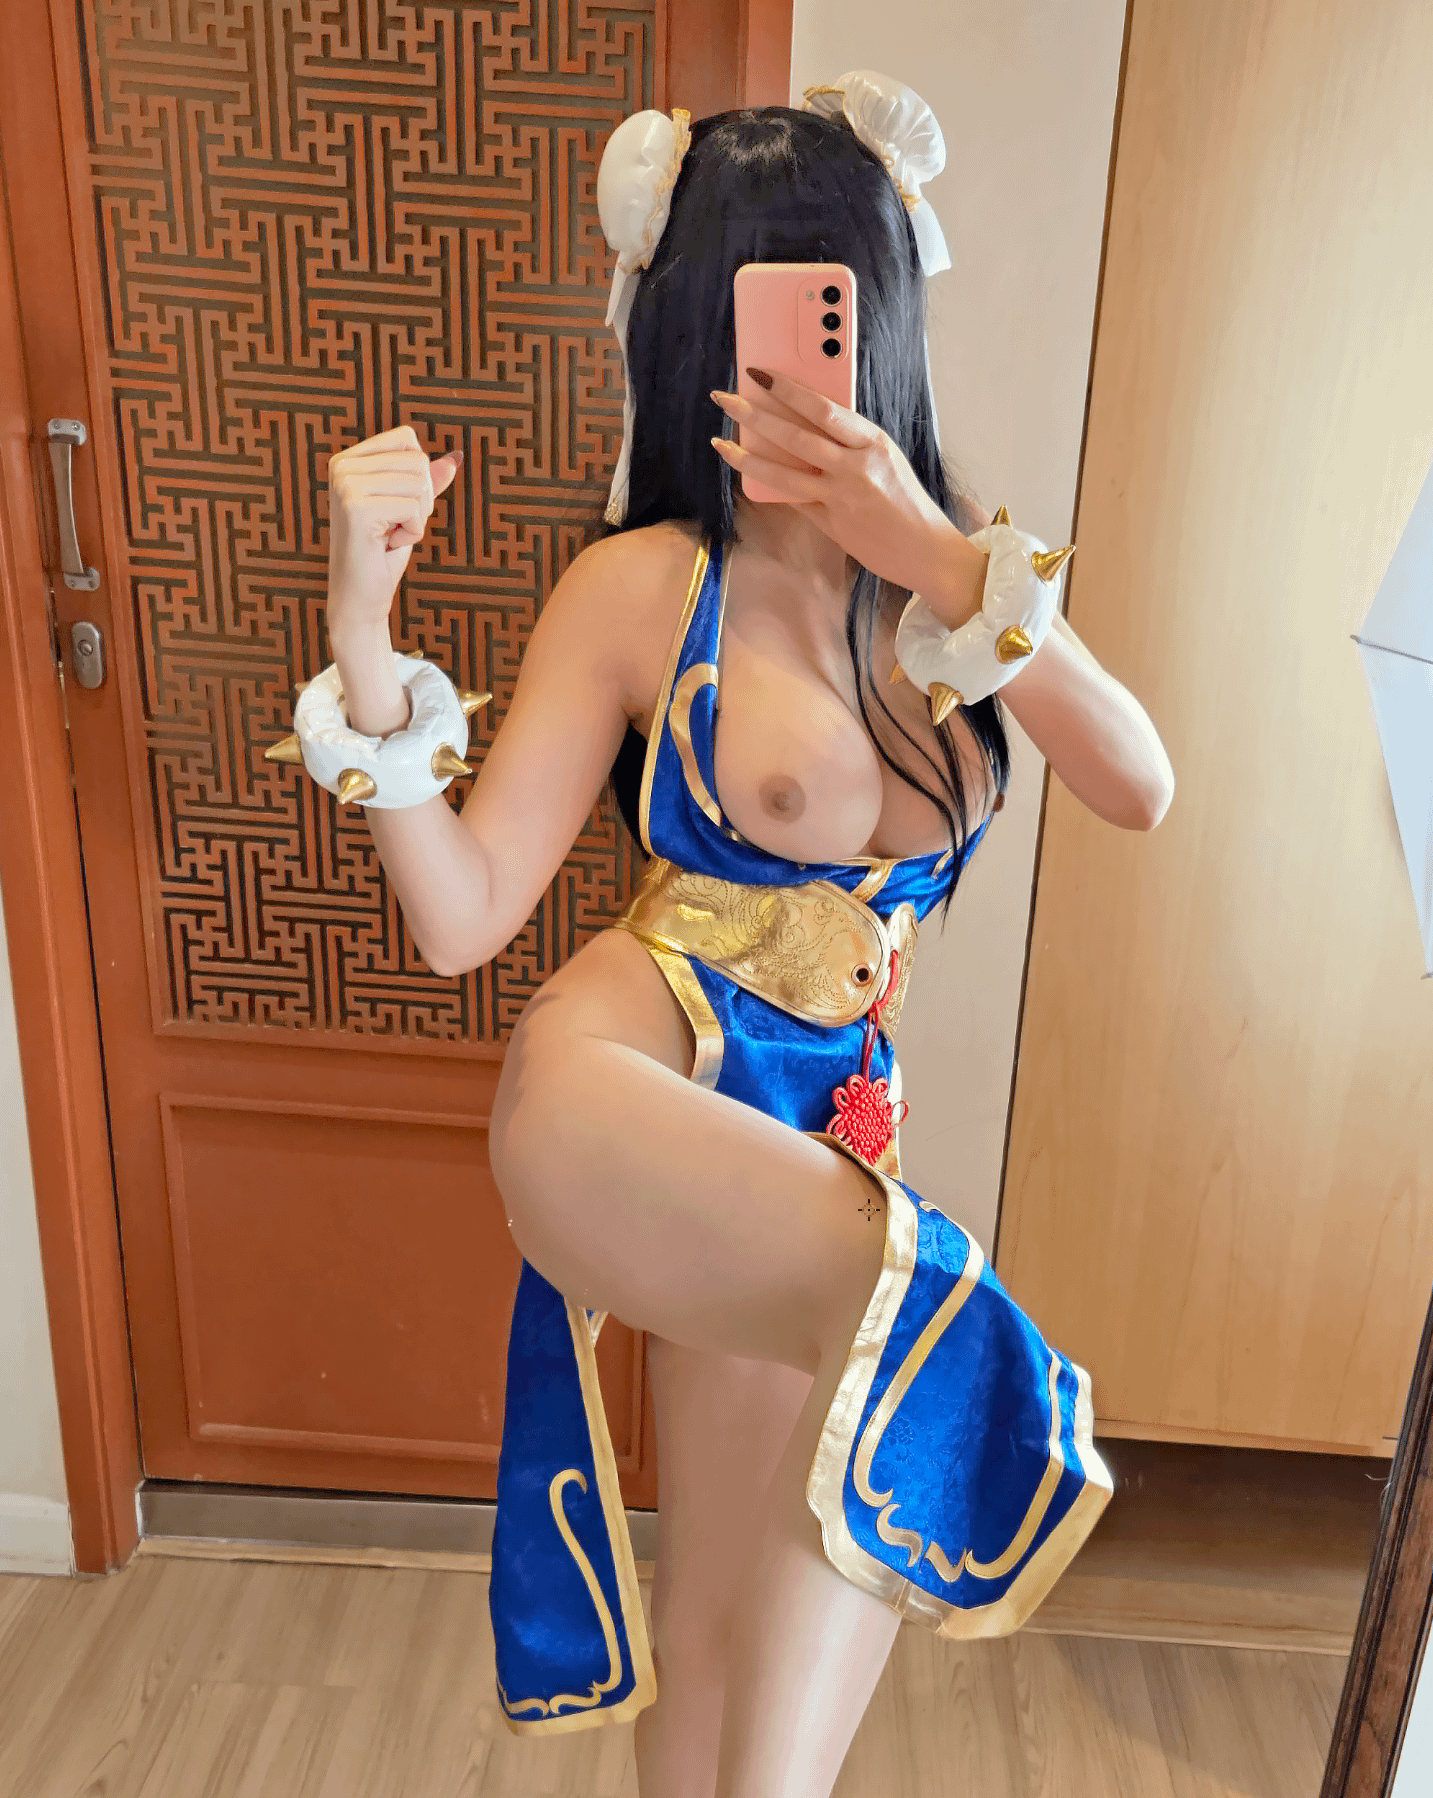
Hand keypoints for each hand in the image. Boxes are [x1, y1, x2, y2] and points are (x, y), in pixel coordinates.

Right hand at [326, 425, 462, 638]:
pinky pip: (413, 508)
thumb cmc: (383, 553)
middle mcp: (341, 466)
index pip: (406, 438)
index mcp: (348, 460)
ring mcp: (346, 485)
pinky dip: (413, 533)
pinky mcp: (357, 508)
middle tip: (395, 525)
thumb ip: (427, 481)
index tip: (397, 505)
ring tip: (391, 535)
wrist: (361, 596)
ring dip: (417, 517)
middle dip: (421, 499)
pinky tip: (388, 545)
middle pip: (417, 460)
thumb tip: (456, 458)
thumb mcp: (409, 509)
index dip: (418, 475)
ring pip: (418, 484)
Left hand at [710, 372, 985, 625]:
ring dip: (746, 455)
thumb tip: (805, 423)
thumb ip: (849, 442)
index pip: (822, 406)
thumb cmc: (905, 501)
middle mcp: (855, 465)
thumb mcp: (884, 459)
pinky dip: (769, 485)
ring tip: (720, 441)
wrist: (926, 549)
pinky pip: (792, 499)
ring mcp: (840, 496)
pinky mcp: (830, 523)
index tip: (759, 373)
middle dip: (754, 413)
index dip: (787, 387)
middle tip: (725, 397)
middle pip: (794, 434)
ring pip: (783, 471)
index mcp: (872, 440)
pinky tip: (746, 472)